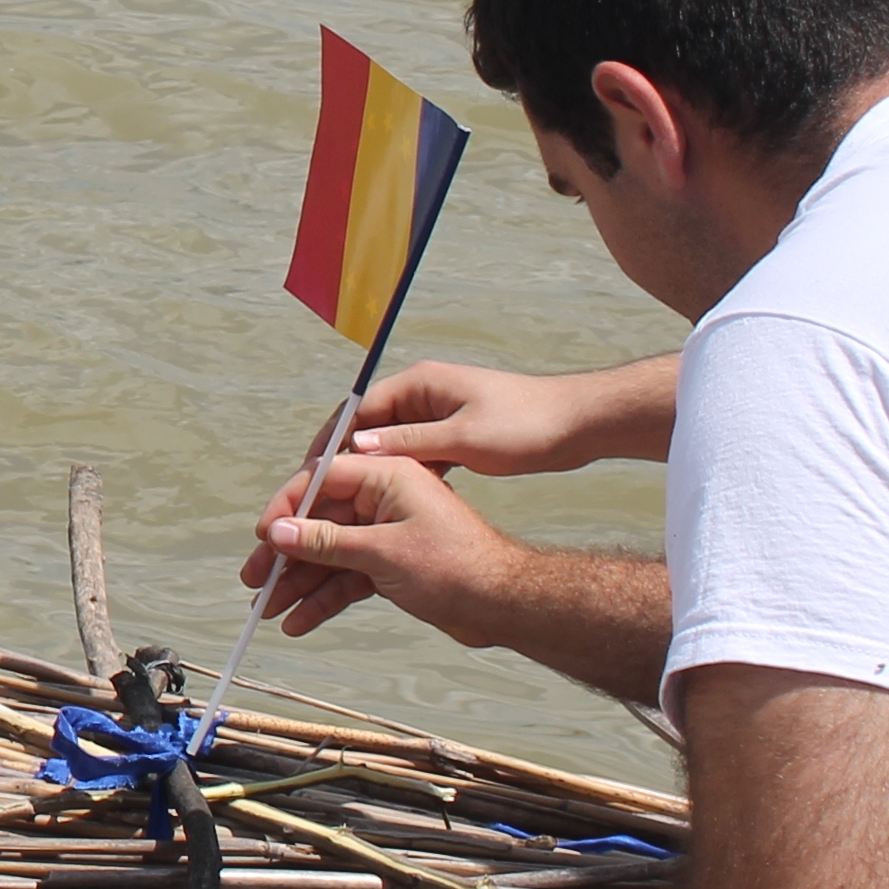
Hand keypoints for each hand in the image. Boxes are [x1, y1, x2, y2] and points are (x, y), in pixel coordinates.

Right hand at [240, 452, 527, 643]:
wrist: (507, 605)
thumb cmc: (459, 566)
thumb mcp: (383, 552)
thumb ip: (326, 542)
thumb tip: (278, 532)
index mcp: (387, 477)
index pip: (321, 481)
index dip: (286, 508)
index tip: (262, 536)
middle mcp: (384, 500)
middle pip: (319, 523)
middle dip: (285, 556)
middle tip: (253, 580)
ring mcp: (387, 534)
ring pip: (330, 556)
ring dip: (300, 583)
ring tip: (270, 609)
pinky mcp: (392, 564)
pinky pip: (348, 577)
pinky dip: (326, 598)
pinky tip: (301, 620)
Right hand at [338, 357, 666, 476]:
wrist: (579, 423)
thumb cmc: (527, 425)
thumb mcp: (464, 438)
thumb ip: (409, 442)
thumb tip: (357, 447)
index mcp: (418, 384)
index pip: (357, 411)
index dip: (330, 443)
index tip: (309, 473)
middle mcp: (422, 394)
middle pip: (367, 428)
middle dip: (343, 461)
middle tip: (320, 495)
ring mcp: (438, 414)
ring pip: (390, 444)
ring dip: (371, 472)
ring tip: (346, 504)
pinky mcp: (453, 433)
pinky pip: (414, 454)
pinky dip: (400, 475)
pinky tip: (388, 504)